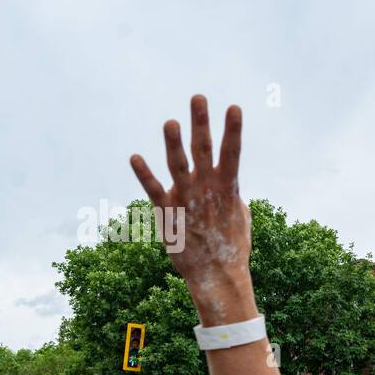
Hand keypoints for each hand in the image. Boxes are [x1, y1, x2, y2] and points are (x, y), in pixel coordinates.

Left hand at [130, 96, 254, 319]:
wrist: (217, 276)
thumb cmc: (231, 245)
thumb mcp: (240, 216)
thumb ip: (232, 193)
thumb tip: (229, 182)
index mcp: (227, 188)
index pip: (232, 153)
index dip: (233, 129)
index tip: (233, 107)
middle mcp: (206, 190)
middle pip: (203, 150)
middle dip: (201, 123)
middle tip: (198, 98)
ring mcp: (186, 200)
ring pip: (178, 166)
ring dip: (173, 144)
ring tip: (170, 122)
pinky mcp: (167, 213)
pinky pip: (153, 190)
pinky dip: (144, 174)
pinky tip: (134, 157)